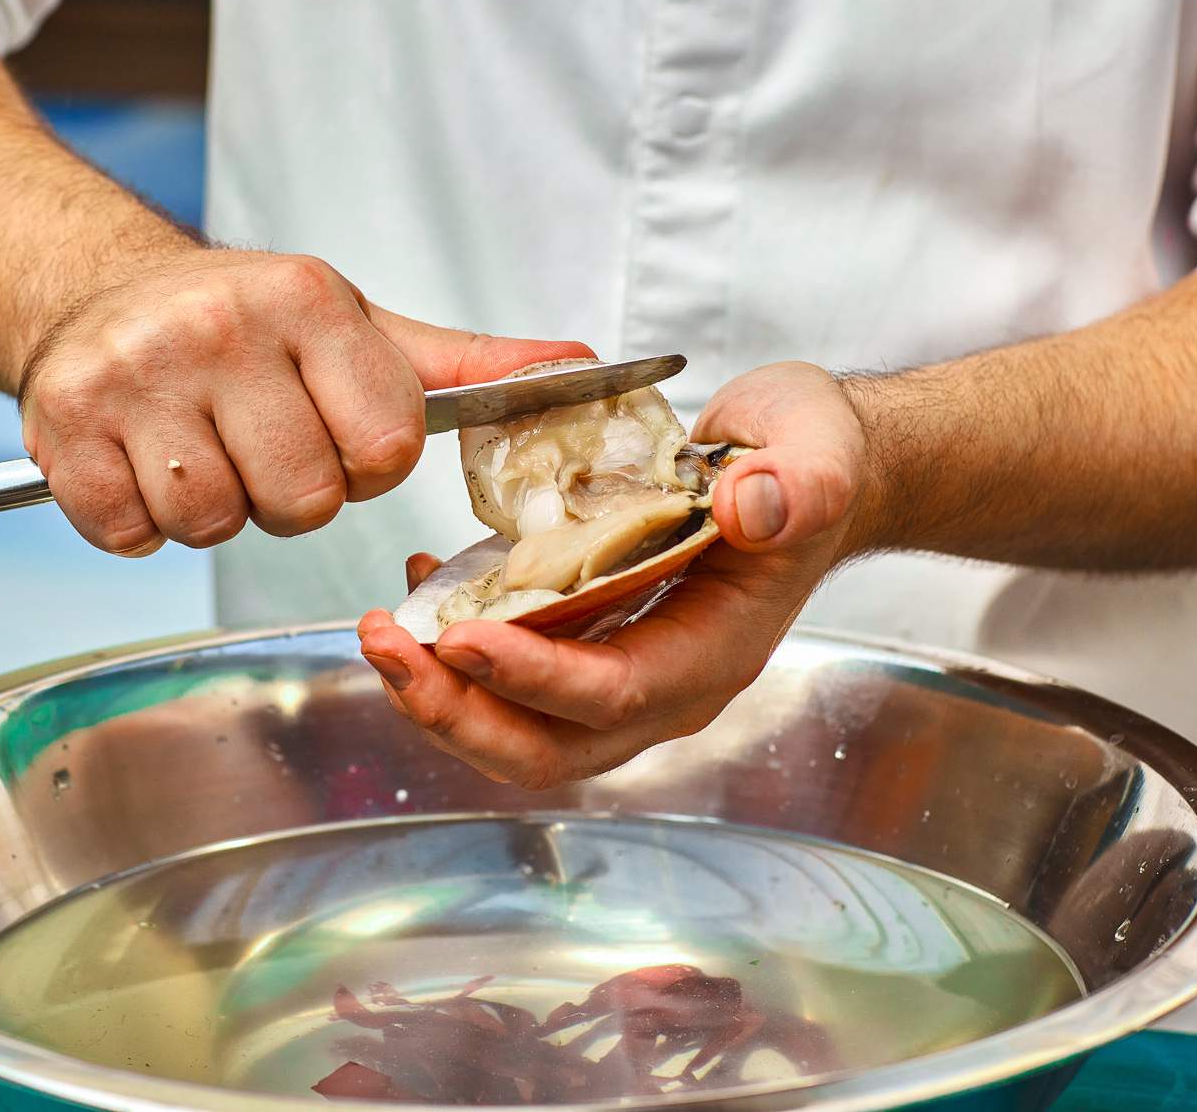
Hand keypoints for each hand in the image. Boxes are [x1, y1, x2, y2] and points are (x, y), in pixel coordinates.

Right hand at [20, 247, 592, 554]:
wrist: (96, 290)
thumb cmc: (249, 327)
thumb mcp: (361, 331)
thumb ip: (471, 368)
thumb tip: (586, 368)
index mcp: (306, 301)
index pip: (385, 448)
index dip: (364, 462)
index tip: (331, 428)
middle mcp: (216, 326)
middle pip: (301, 501)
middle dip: (289, 494)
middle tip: (259, 443)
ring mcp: (130, 374)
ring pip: (213, 522)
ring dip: (214, 508)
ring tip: (199, 448)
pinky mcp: (58, 425)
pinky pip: (129, 533)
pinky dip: (138, 521)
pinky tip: (140, 462)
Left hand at [356, 361, 870, 788]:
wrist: (807, 468)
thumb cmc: (811, 460)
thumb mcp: (816, 451)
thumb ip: (795, 486)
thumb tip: (748, 505)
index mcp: (715, 653)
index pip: (613, 695)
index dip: (535, 678)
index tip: (462, 640)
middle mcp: (663, 686)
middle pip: (546, 746)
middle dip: (456, 710)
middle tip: (385, 645)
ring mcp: (621, 674)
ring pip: (514, 728)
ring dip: (439, 693)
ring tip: (380, 628)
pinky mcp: (587, 646)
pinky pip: (508, 680)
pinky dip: (451, 653)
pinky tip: (420, 589)